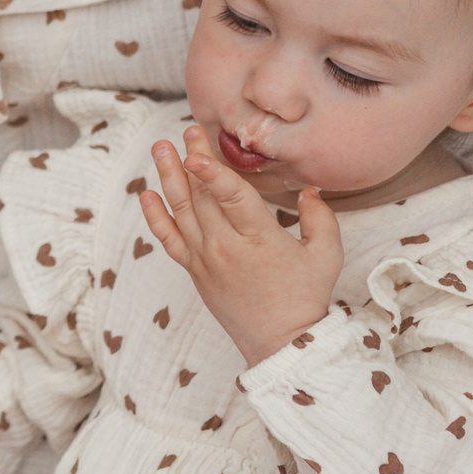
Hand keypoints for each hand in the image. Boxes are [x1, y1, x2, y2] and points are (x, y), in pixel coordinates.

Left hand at [140, 126, 340, 365]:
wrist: (281, 342)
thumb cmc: (306, 297)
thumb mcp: (326, 255)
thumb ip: (319, 218)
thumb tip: (309, 190)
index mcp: (259, 239)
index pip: (231, 199)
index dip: (212, 174)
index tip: (194, 152)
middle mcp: (225, 246)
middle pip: (203, 196)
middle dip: (192, 160)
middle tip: (187, 131)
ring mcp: (205, 258)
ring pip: (182, 211)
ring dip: (168, 177)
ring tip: (160, 148)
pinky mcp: (194, 270)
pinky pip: (169, 239)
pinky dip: (155, 216)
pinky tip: (146, 193)